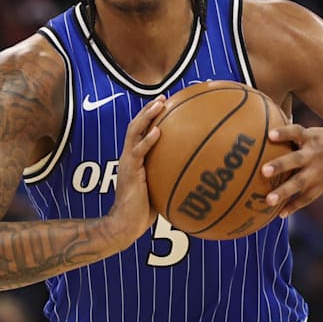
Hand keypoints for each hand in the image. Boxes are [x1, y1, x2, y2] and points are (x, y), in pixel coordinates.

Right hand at [102, 96, 163, 248]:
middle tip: (164, 97)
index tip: (167, 105)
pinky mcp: (129, 171)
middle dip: (149, 109)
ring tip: (160, 104)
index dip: (152, 117)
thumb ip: (170, 176)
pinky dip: (147, 140)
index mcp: (136, 159)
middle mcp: (129, 156)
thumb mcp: (159, 188)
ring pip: (134, 132)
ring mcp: (127, 162)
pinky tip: (158, 131)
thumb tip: (196, 172)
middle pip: (137, 125)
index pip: (142, 132)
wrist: (126, 224)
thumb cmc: (144, 211)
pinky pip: (138, 152)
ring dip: (147, 116)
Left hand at [261, 125, 322, 217]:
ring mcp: (319, 170)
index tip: (269, 135)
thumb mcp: (321, 132)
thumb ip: (300, 136)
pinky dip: (294, 205)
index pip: (295, 132)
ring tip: (268, 200)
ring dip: (283, 192)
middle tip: (264, 171)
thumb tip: (271, 131)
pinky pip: (307, 197)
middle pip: (294, 160)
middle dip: (279, 165)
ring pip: (299, 183)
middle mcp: (315, 153)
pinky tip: (281, 213)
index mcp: (312, 137)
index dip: (283, 133)